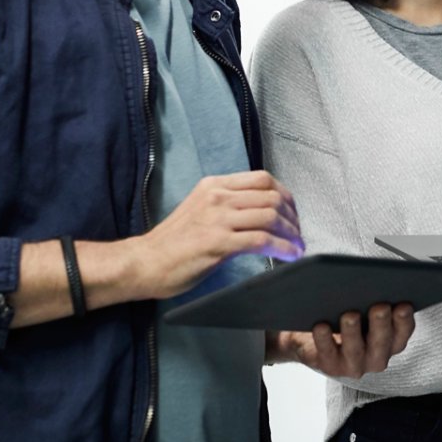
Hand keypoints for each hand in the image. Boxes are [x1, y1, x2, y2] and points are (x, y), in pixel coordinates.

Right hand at [133, 171, 304, 299]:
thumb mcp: (200, 209)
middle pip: (271, 196)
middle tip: (298, 233)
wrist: (143, 262)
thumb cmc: (172, 243)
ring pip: (270, 216)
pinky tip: (289, 256)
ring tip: (298, 246)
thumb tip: (261, 212)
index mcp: (214, 185)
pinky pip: (262, 240)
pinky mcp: (218, 242)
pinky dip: (282, 248)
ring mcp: (218, 218)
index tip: (293, 213)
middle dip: (292, 216)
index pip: (263, 179)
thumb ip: (227, 205)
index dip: (285, 195)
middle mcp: (218, 196)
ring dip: (291, 233)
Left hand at [269, 303, 414, 377]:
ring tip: (350, 315)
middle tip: (380, 307)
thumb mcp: (364, 304)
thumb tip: (374, 276)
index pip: (404, 331)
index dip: (405, 320)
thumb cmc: (347, 315)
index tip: (404, 305)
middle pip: (381, 342)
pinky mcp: (329, 365)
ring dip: (353, 333)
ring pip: (355, 351)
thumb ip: (373, 294)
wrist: (316, 339)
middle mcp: (376, 356)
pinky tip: (321, 325)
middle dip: (381, 324)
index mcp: (392, 340)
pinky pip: (326, 353)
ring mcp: (353, 364)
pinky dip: (324, 339)